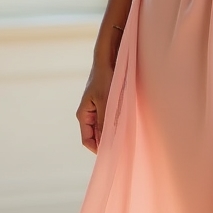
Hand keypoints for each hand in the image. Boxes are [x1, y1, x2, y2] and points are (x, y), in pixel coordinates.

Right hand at [75, 25, 122, 153]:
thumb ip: (105, 123)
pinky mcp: (107, 102)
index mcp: (83, 115)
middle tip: (124, 148)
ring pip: (105, 127)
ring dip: (114, 132)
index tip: (113, 155)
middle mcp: (89, 113)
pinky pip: (111, 118)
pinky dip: (118, 122)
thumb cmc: (106, 78)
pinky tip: (129, 123)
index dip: (99, 150)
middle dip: (108, 142)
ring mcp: (98, 108)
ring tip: (127, 135)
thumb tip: (106, 144)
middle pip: (97, 135)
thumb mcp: (106, 102)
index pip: (88, 140)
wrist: (109, 57)